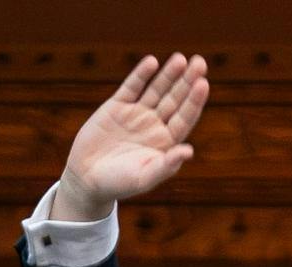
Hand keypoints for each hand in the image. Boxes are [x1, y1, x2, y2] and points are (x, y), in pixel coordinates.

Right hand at [54, 52, 209, 220]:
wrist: (88, 178)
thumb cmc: (120, 183)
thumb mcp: (145, 177)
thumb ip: (166, 165)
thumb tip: (188, 150)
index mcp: (167, 142)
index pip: (185, 118)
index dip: (194, 101)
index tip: (203, 84)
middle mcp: (155, 125)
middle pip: (175, 99)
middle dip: (188, 81)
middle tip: (200, 62)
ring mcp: (137, 114)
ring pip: (156, 90)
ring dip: (169, 74)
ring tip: (182, 59)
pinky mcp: (116, 106)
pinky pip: (132, 87)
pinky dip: (141, 75)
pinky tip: (152, 62)